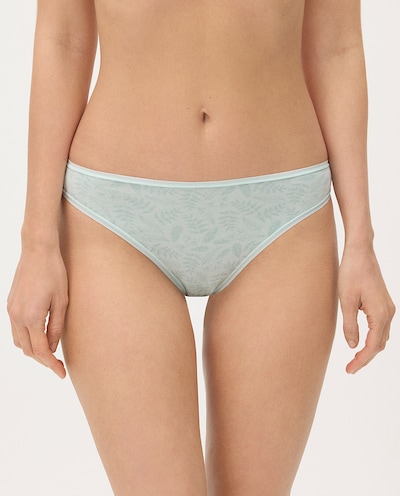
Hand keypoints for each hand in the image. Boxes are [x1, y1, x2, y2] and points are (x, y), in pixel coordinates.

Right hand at [7, 248, 67, 378]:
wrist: (38, 251)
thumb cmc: (54, 273)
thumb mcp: (62, 301)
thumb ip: (57, 327)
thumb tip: (53, 347)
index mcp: (31, 317)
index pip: (41, 351)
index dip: (51, 365)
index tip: (62, 373)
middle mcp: (17, 316)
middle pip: (28, 350)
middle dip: (43, 360)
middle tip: (59, 365)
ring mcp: (11, 311)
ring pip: (19, 342)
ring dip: (34, 350)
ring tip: (51, 352)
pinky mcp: (10, 305)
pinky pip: (16, 330)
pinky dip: (27, 338)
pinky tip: (40, 337)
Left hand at [338, 245, 395, 373]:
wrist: (360, 252)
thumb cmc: (351, 273)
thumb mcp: (346, 301)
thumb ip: (350, 325)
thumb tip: (352, 346)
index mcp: (380, 314)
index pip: (373, 347)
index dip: (361, 361)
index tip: (349, 371)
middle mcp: (389, 313)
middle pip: (380, 345)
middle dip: (366, 358)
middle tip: (349, 368)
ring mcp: (388, 307)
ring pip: (382, 337)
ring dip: (370, 348)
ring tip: (353, 358)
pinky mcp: (383, 303)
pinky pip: (380, 327)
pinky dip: (372, 338)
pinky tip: (360, 340)